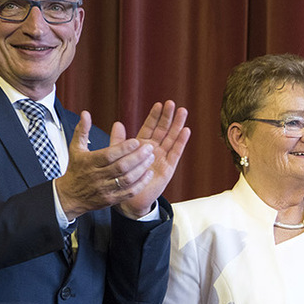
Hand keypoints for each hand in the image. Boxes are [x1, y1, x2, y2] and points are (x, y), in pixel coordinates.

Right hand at [55, 102, 189, 219]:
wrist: (70, 196)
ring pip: (127, 179)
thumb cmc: (75, 170)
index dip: (123, 148)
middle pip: (121, 167)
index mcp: (89, 162)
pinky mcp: (112, 199)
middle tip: (149, 148)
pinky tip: (148, 174)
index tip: (137, 141)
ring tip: (151, 158)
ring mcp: (105, 189)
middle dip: (137, 157)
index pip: (109, 155)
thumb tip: (85, 113)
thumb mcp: (75, 149)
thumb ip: (82, 130)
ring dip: (141, 169)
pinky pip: (129, 192)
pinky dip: (140, 184)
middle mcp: (97, 176)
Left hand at [117, 100, 190, 217]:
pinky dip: (181, 142)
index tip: (159, 104)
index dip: (154, 116)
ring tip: (183, 112)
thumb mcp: (117, 157)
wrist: (130, 200)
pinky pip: (176, 153)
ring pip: (172, 138)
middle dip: (168, 117)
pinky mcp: (168, 168)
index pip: (150, 127)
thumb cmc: (124, 179)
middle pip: (163, 130)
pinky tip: (186, 131)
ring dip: (177, 125)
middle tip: (172, 103)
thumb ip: (118, 141)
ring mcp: (163, 158)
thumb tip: (118, 123)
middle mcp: (154, 150)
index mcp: (142, 146)